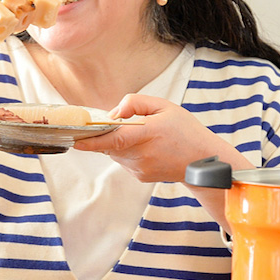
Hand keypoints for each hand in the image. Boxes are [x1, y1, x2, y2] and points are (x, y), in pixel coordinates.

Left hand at [74, 95, 253, 233]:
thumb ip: (136, 103)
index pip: (116, 140)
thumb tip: (114, 113)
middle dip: (109, 134)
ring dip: (119, 143)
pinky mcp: (140, 176)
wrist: (203, 160)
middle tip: (122, 124)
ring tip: (142, 136)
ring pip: (115, 153)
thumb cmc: (185, 130)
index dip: (94, 141)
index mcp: (150, 134)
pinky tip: (147, 148)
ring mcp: (141, 168)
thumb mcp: (164, 106)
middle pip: (111, 144)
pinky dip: (127, 152)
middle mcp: (143, 155)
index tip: (76, 141)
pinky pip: (124, 161)